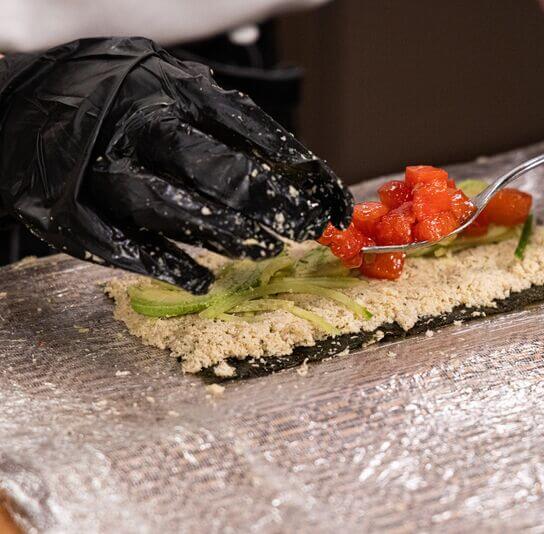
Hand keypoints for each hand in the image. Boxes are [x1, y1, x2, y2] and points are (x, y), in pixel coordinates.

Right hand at [0, 37, 351, 292]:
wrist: (27, 107)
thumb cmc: (118, 98)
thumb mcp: (173, 86)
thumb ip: (223, 121)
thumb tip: (291, 168)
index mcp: (170, 91)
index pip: (251, 128)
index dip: (298, 167)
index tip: (329, 197)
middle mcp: (137, 128)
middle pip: (215, 170)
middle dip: (268, 205)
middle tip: (300, 228)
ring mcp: (103, 171)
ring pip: (173, 210)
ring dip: (226, 235)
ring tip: (264, 250)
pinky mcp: (75, 211)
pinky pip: (125, 245)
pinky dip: (167, 266)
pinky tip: (203, 281)